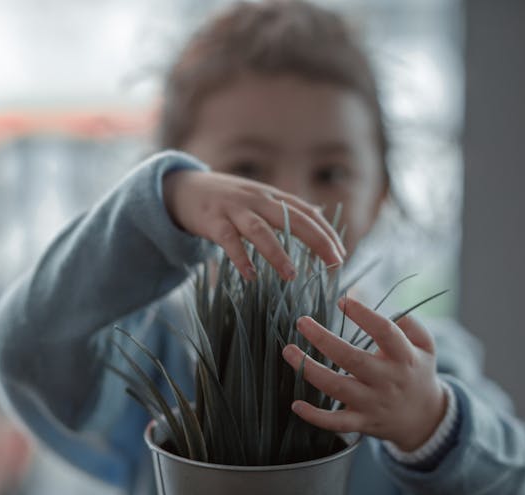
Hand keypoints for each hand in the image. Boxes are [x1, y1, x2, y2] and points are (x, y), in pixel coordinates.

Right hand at [164, 170, 345, 280]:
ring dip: (277, 253)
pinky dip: (240, 258)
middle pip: (292, 219)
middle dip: (316, 241)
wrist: (182, 188)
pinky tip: (251, 276)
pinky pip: (228, 241)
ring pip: (260, 230)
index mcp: (272, 196)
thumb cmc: (227, 200)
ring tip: (291, 275)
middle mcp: (257, 199)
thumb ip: (286, 209)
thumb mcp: (258, 199)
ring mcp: (234, 209)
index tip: (341, 254)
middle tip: (333, 264)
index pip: (307, 212)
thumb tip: (320, 218)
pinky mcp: (212, 221)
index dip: (326, 232)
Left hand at [281, 297, 446, 451]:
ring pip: (337, 387)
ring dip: (309, 370)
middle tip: (301, 321)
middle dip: (323, 339)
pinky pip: (336, 423)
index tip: (342, 300)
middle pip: (352, 359)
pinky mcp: (361, 422)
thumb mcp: (426, 346)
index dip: (363, 315)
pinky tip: (295, 404)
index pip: (384, 332)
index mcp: (404, 357)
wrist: (425, 420)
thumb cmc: (418, 372)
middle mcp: (387, 380)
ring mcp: (373, 403)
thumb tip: (391, 310)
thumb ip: (411, 324)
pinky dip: (314, 416)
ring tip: (287, 350)